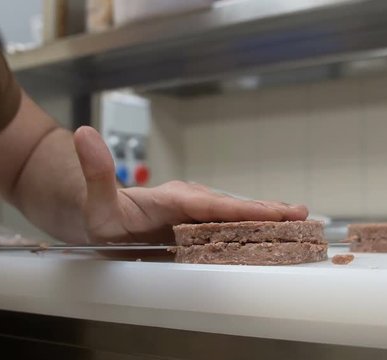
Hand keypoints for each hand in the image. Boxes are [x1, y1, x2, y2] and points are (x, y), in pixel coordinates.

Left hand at [72, 126, 307, 243]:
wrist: (100, 212)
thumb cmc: (99, 214)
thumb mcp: (94, 199)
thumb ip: (96, 173)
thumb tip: (84, 135)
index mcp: (174, 199)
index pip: (212, 205)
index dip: (243, 209)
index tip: (272, 212)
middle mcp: (191, 202)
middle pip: (234, 207)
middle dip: (268, 211)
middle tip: (302, 215)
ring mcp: (197, 213)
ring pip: (236, 216)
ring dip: (268, 220)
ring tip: (299, 223)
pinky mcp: (198, 224)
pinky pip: (229, 226)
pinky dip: (254, 228)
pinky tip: (273, 234)